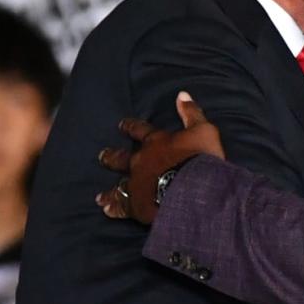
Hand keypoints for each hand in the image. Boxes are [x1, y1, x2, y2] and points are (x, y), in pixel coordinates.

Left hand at [95, 92, 224, 222]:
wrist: (196, 188)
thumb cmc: (200, 157)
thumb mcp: (203, 129)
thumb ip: (191, 113)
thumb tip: (182, 94)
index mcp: (156, 142)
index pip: (140, 130)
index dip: (130, 127)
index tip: (121, 125)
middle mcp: (141, 161)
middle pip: (121, 158)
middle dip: (111, 156)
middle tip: (102, 156)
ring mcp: (136, 183)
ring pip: (118, 185)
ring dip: (110, 189)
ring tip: (100, 195)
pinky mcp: (136, 205)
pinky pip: (122, 206)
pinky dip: (114, 207)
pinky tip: (107, 209)